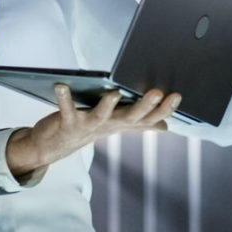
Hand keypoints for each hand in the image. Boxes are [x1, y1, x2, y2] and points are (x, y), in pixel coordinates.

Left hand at [4, 85, 180, 178]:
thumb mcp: (117, 125)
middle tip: (157, 92)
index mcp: (122, 123)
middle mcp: (108, 125)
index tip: (177, 96)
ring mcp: (88, 125)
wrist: (55, 146)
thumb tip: (165, 126)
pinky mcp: (67, 122)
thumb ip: (140, 123)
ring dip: (107, 105)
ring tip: (114, 92)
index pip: (149, 118)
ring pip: (101, 116)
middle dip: (145, 106)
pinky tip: (61, 85)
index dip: (164, 109)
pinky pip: (66, 109)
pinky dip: (63, 98)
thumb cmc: (88, 128)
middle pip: (131, 118)